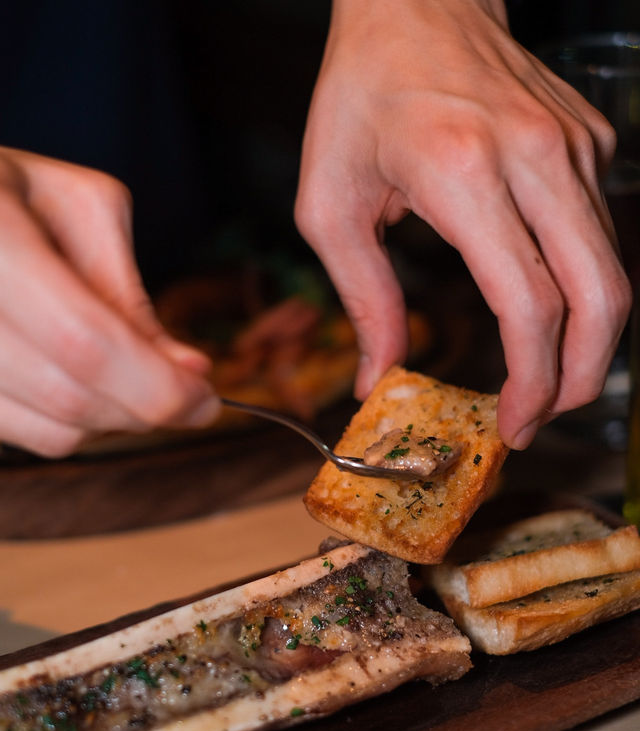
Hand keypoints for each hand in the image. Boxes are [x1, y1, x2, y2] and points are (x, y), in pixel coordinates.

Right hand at [0, 147, 218, 456]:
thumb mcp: (84, 210)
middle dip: (150, 407)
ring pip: (55, 432)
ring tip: (130, 373)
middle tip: (188, 393)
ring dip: (117, 417)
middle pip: (72, 399)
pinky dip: (77, 422)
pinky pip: (31, 436)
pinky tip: (85, 381)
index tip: (205, 397)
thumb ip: (130, 293)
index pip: (85, 344)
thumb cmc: (18, 194)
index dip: (158, 385)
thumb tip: (187, 373)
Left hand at [295, 0, 631, 448]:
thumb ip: (363, 300)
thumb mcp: (330, 204)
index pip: (528, 302)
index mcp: (462, 172)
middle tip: (542, 416)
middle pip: (601, 296)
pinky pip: (597, 232)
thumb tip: (378, 379)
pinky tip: (543, 301)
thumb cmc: (360, 97)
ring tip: (544, 378)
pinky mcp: (590, 142)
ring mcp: (574, 146)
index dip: (531, 381)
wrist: (416, 1)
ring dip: (588, 341)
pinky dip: (580, 285)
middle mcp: (535, 156)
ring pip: (613, 269)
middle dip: (579, 377)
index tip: (513, 424)